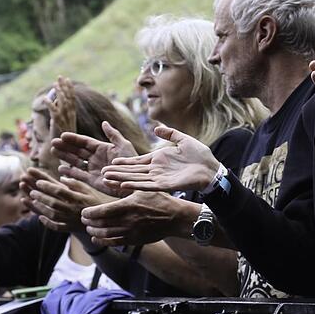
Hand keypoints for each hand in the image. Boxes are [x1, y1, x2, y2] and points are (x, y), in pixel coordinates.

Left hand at [23, 167, 109, 231]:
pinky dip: (47, 223)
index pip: (60, 191)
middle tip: (32, 190)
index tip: (38, 181)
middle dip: (41, 196)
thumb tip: (61, 178)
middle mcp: (73, 209)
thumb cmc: (94, 201)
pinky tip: (40, 217)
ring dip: (40, 208)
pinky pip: (56, 227)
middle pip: (53, 203)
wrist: (104, 220)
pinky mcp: (70, 228)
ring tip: (32, 200)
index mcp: (78, 198)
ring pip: (52, 215)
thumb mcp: (88, 190)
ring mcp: (71, 220)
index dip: (48, 186)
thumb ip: (76, 184)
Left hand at [46, 76, 76, 139]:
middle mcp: (70, 116)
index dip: (69, 89)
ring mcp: (65, 120)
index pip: (72, 99)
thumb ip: (57, 113)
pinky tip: (45, 99)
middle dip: (65, 87)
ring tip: (54, 83)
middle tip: (61, 77)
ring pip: (63, 103)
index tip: (68, 80)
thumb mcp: (60, 124)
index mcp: (72, 116)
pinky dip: (49, 105)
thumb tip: (54, 102)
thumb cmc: (63, 141)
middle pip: (69, 99)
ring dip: (59, 93)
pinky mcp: (58, 125)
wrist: (65, 153)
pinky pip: (54, 113)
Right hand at [52, 121, 135, 194]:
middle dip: (65, 147)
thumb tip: (104, 122)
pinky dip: (69, 172)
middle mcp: (96, 158)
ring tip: (53, 151)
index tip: (62, 135)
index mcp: (102, 148)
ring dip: (65, 157)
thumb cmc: (132, 163)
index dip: (74, 139)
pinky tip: (61, 168)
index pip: (85, 142)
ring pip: (76, 161)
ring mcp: (93, 169)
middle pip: (77, 151)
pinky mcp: (92, 180)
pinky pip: (78, 175)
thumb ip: (113, 135)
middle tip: (53, 143)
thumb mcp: (123, 146)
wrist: (134, 181)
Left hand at [80, 191, 199, 245]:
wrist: (175, 218)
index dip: (88, 213)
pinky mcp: (134, 240)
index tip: (84, 212)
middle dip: (89, 223)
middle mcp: (127, 220)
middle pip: (100, 224)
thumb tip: (105, 179)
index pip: (100, 211)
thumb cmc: (159, 200)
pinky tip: (97, 238)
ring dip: (93, 232)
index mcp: (128, 205)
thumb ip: (122, 185)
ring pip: (104, 235)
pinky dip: (102, 241)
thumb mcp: (142, 189)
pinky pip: (114, 243)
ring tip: (90, 228)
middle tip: (84, 220)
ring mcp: (130, 232)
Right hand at [102, 125, 217, 192]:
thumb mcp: (183, 140)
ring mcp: (160, 178)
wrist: (212, 168)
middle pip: (133, 171)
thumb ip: (169, 134)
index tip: (111, 161)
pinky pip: (147, 186)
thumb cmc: (200, 155)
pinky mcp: (165, 185)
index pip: (137, 162)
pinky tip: (123, 184)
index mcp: (159, 160)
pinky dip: (135, 185)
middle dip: (118, 172)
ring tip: (107, 179)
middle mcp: (157, 170)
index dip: (125, 162)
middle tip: (102, 172)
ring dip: (122, 179)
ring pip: (136, 179)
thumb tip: (156, 128)